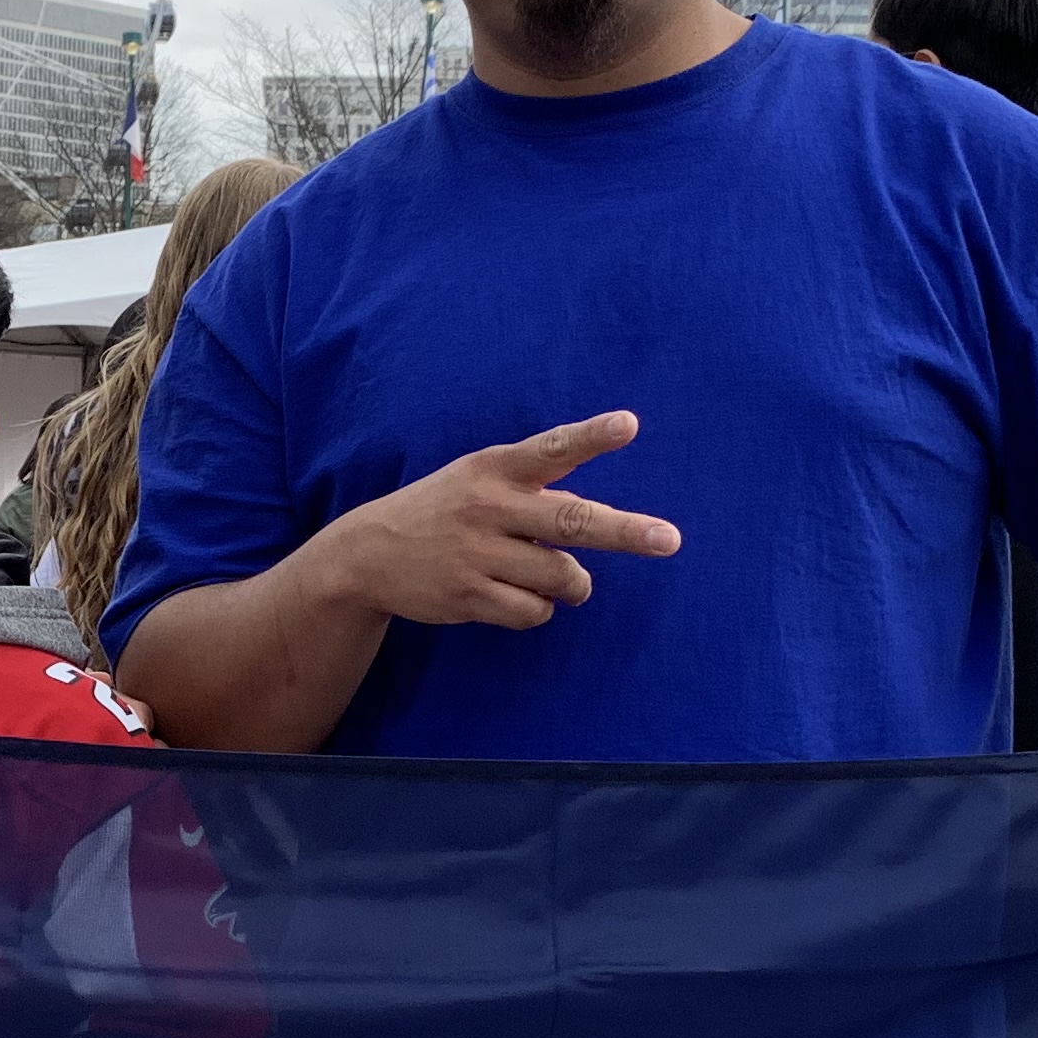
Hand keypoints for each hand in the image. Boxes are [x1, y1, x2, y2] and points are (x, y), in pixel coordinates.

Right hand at [304, 414, 681, 633]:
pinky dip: (538, 609)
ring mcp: (477, 554)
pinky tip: (518, 597)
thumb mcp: (478, 476)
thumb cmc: (444, 510)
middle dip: (625, 532)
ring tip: (563, 581)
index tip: (629, 424)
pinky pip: (532, 612)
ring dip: (574, 585)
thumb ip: (534, 485)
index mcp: (495, 468)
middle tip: (669, 540)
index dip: (591, 436)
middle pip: (570, 521)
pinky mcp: (467, 595)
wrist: (367, 555)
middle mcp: (488, 507)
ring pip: (560, 577)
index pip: (552, 448)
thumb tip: (598, 524)